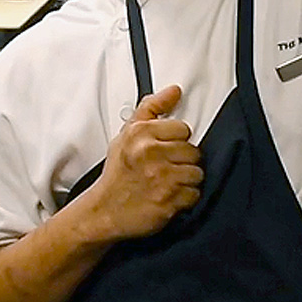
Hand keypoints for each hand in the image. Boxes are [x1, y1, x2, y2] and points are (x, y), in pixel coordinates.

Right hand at [88, 84, 202, 239]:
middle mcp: (150, 153)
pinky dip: (184, 199)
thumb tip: (174, 91)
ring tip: (167, 183)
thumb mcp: (127, 134)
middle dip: (181, 162)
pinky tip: (168, 196)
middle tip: (163, 169)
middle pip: (193, 151)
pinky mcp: (169, 200)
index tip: (163, 150)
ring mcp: (161, 177)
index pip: (183, 129)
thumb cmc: (118, 173)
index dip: (174, 141)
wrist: (105, 210)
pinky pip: (194, 194)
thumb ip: (151, 108)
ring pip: (197, 173)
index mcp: (141, 133)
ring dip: (185, 181)